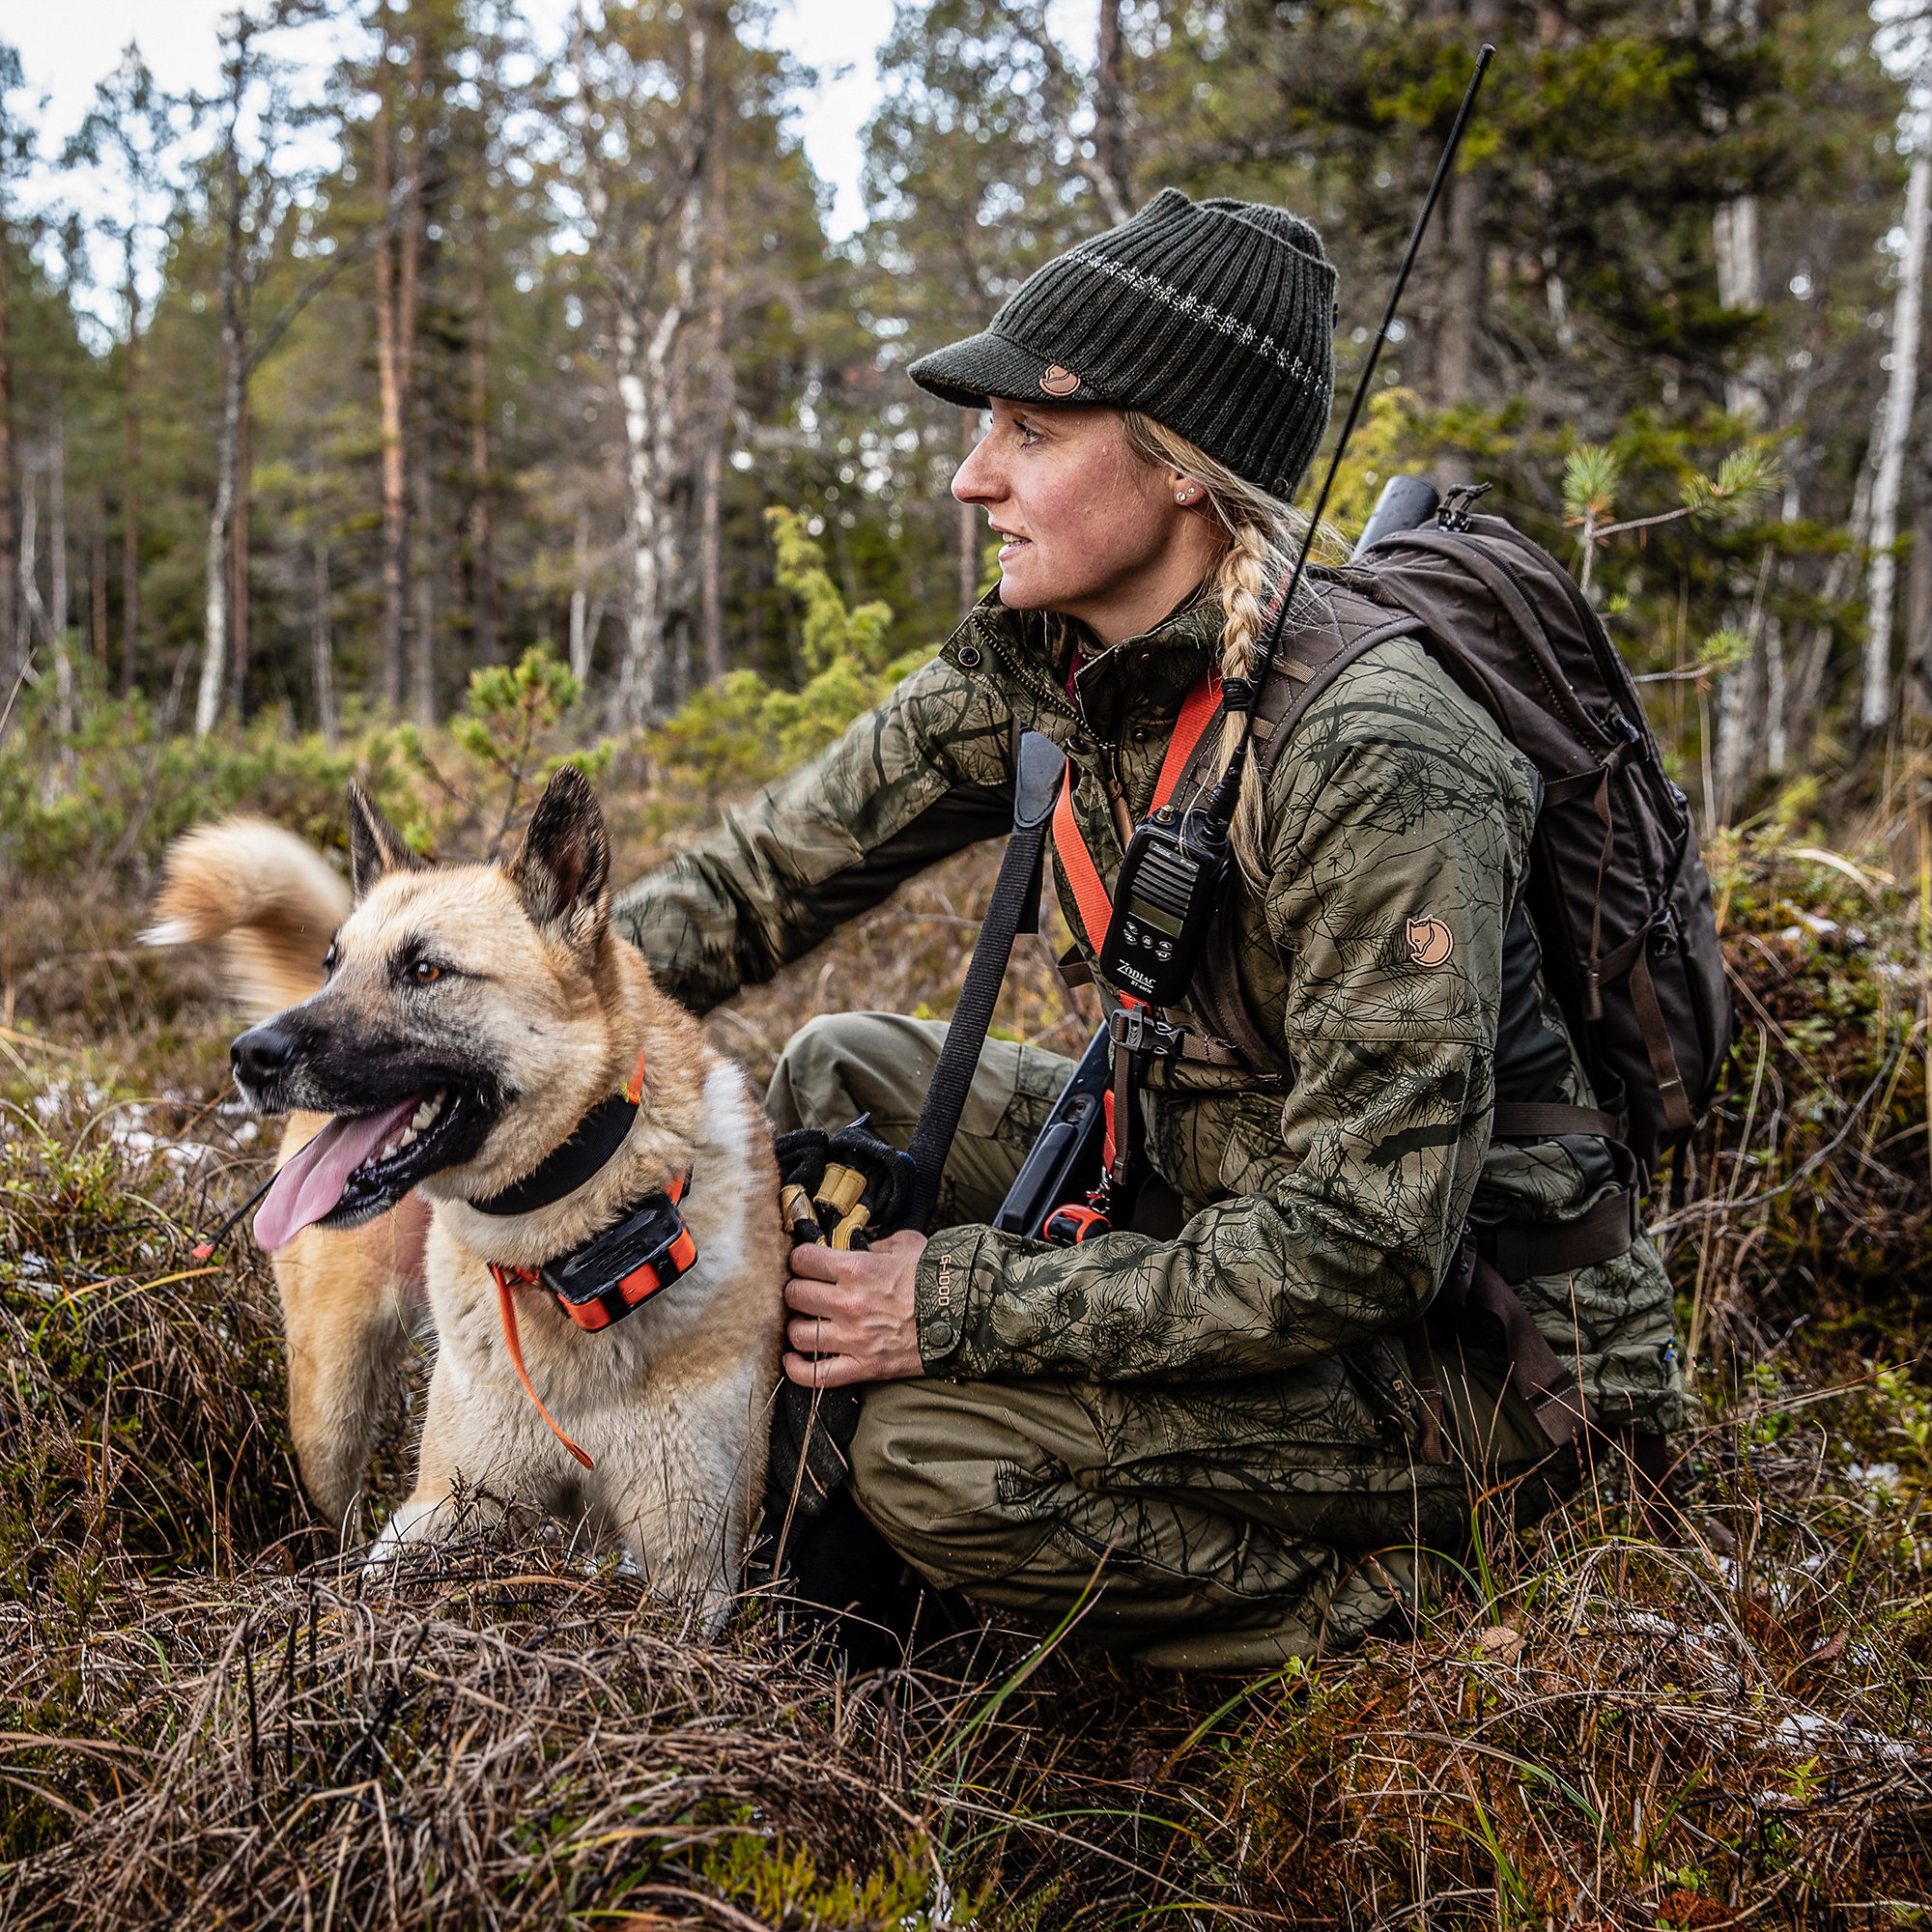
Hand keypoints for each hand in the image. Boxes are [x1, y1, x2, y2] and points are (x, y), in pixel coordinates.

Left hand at [783, 1228, 927, 1388]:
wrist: (968, 1314)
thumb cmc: (938, 1278)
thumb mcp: (906, 1245)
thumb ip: (875, 1246)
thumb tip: (858, 1249)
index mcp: (856, 1268)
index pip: (802, 1260)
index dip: (801, 1260)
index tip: (806, 1264)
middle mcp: (848, 1303)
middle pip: (795, 1295)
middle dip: (798, 1291)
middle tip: (807, 1291)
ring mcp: (854, 1339)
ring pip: (799, 1334)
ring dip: (799, 1327)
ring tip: (808, 1322)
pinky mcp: (864, 1367)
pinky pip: (816, 1375)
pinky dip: (798, 1369)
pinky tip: (794, 1359)